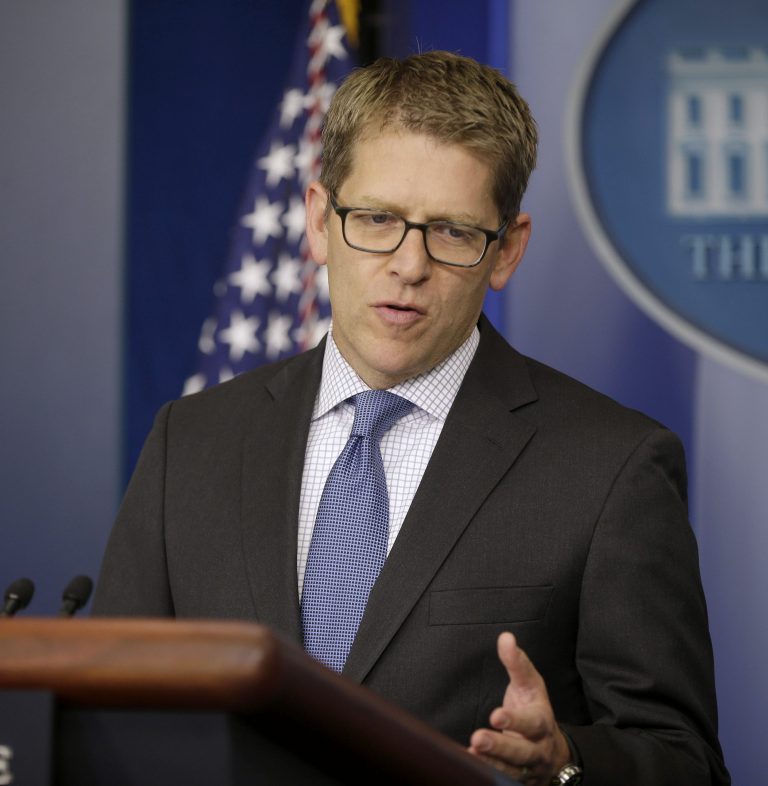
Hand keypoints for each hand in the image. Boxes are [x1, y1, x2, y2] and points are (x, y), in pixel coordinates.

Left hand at [468, 632, 570, 784]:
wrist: (553, 752)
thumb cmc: (535, 710)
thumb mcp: (531, 685)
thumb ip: (517, 663)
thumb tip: (505, 637)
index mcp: (541, 723)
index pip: (531, 723)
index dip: (515, 721)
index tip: (495, 715)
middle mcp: (537, 750)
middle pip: (521, 753)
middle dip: (499, 747)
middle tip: (478, 738)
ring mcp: (527, 770)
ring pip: (510, 771)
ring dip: (490, 763)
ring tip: (471, 753)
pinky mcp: (517, 781)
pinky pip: (501, 780)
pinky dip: (484, 773)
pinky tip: (466, 763)